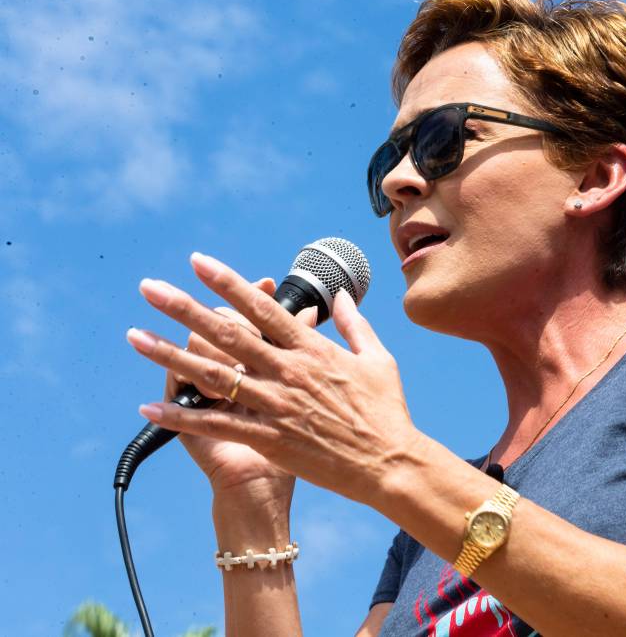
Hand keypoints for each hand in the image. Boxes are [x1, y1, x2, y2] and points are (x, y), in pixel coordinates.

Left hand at [125, 252, 419, 506]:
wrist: (390, 464)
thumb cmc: (387, 411)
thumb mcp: (379, 359)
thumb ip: (354, 325)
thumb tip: (339, 297)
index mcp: (313, 349)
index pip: (262, 308)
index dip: (228, 283)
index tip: (198, 262)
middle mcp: (289, 371)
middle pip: (227, 333)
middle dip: (185, 308)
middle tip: (149, 288)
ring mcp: (276, 405)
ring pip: (213, 375)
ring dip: (170, 354)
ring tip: (135, 337)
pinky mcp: (269, 438)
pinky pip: (217, 424)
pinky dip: (182, 417)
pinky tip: (150, 407)